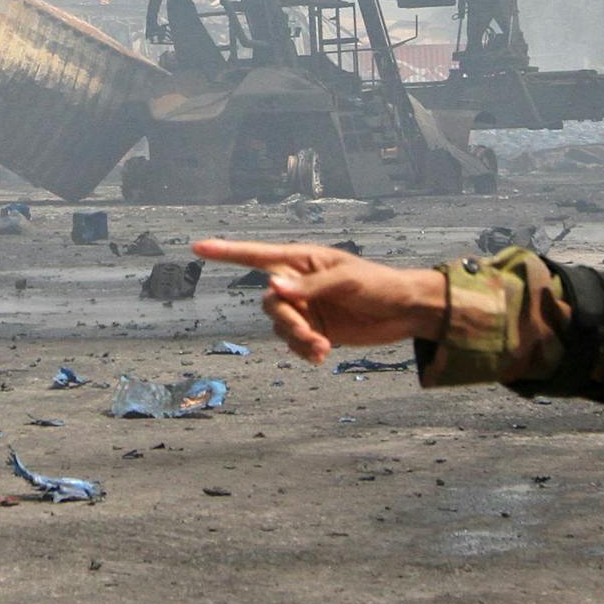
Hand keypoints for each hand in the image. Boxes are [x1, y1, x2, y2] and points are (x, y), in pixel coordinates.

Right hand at [190, 240, 446, 360]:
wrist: (404, 312)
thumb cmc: (379, 284)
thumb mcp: (347, 280)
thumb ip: (311, 285)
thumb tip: (275, 288)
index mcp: (302, 261)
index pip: (257, 255)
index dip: (227, 252)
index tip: (198, 247)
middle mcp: (297, 284)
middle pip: (270, 303)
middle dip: (288, 322)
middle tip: (311, 337)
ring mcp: (305, 308)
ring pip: (280, 327)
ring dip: (298, 340)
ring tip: (323, 349)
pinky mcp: (314, 330)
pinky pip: (293, 343)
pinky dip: (303, 350)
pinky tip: (321, 355)